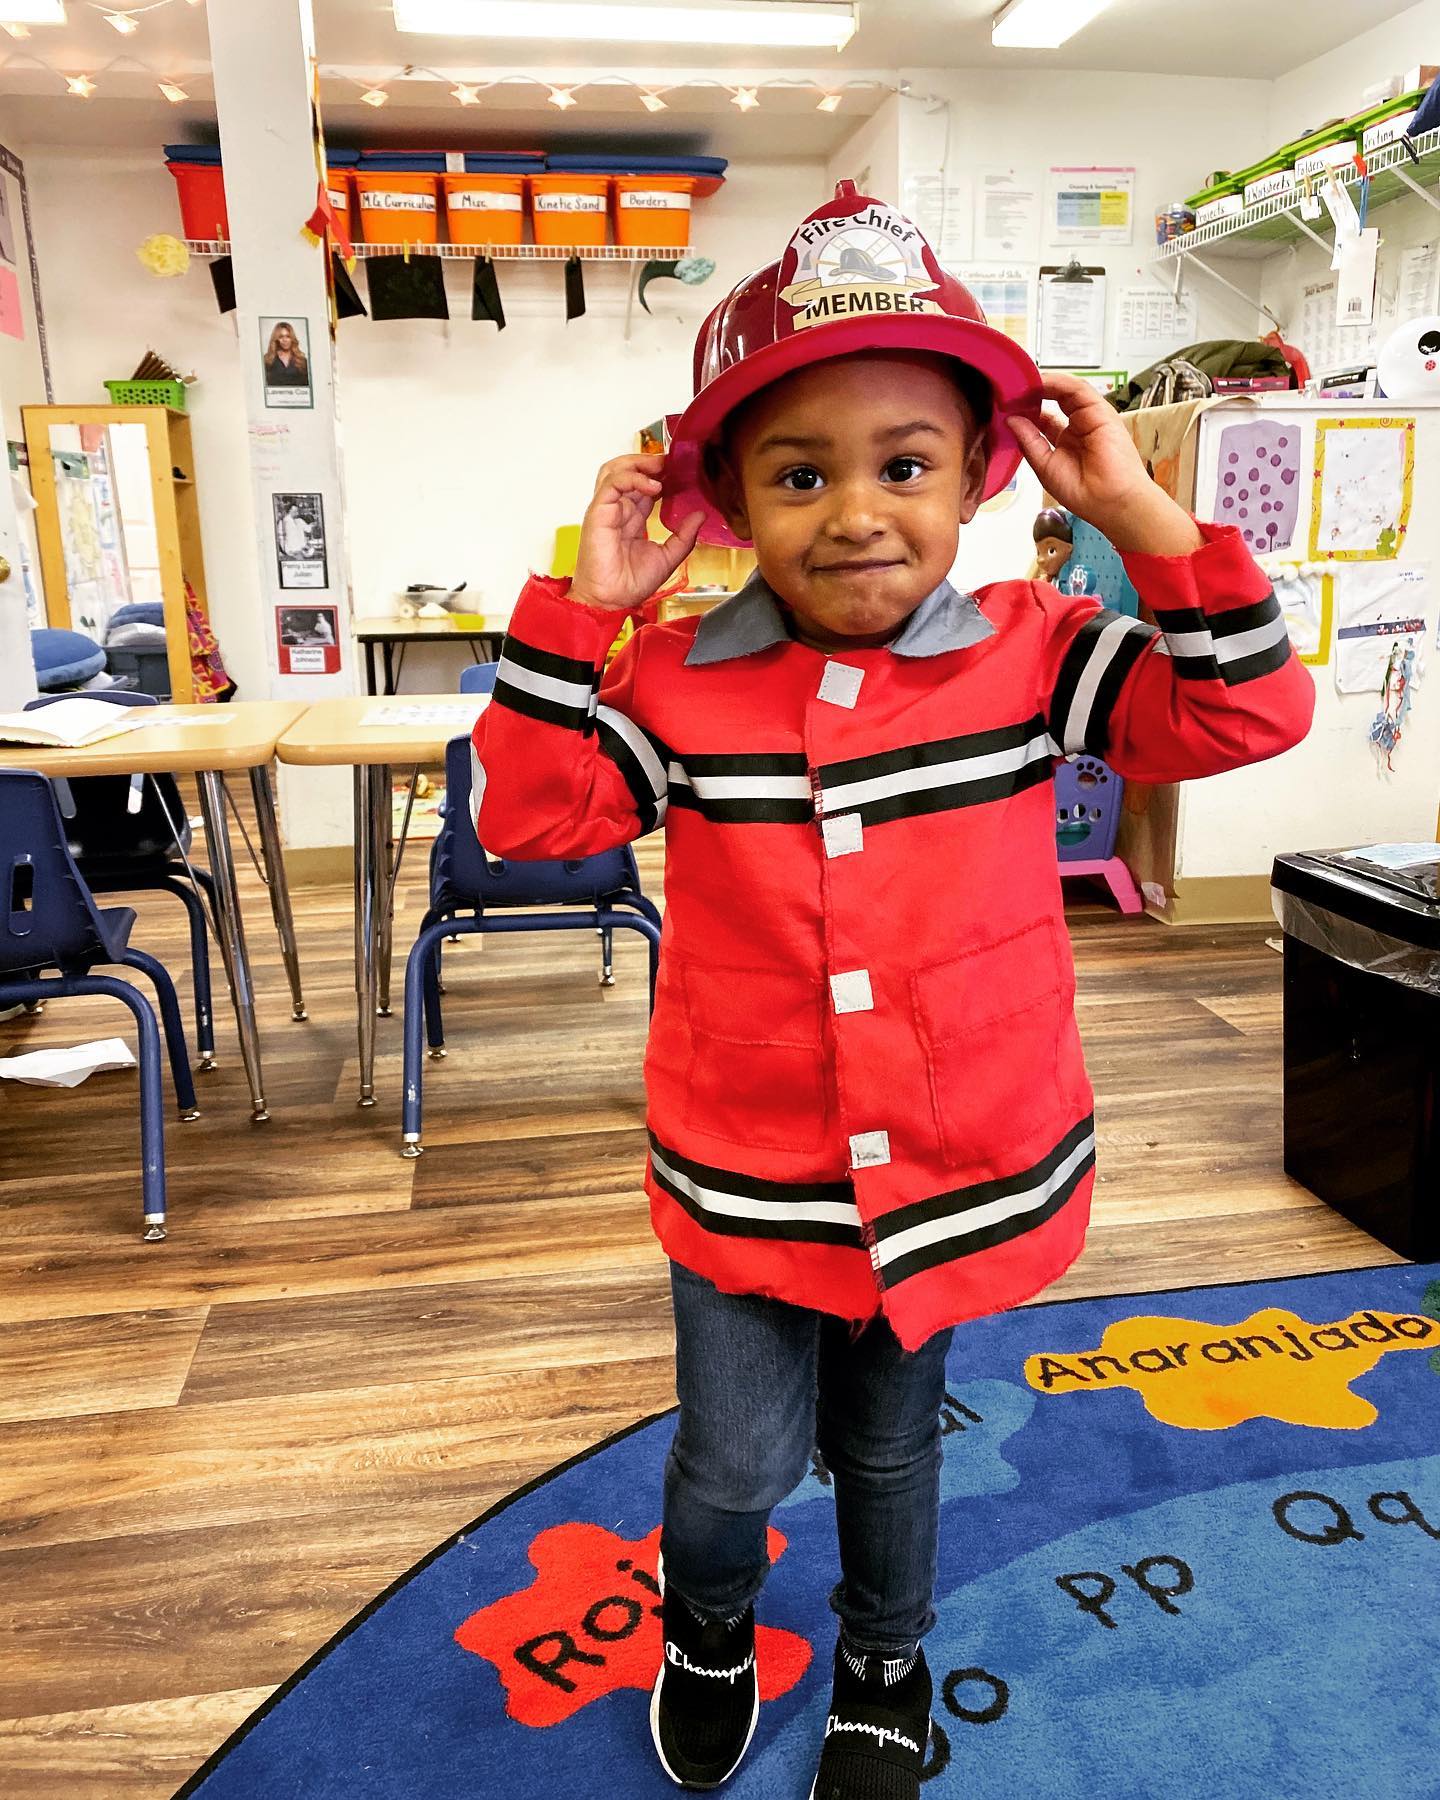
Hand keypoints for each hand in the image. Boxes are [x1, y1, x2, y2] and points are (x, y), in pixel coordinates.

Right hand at [570, 453, 705, 610]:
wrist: (611, 601)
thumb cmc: (629, 584)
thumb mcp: (667, 557)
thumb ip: (683, 536)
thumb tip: (699, 516)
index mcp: (631, 517)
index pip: (644, 484)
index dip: (662, 474)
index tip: (682, 472)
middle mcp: (618, 509)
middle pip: (628, 470)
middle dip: (650, 461)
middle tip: (672, 463)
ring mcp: (606, 508)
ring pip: (615, 469)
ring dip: (638, 462)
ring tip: (661, 466)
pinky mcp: (598, 511)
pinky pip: (613, 483)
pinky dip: (634, 478)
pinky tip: (653, 486)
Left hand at [1009, 373, 1202, 555]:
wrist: (1110, 501)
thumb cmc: (1083, 492)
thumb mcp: (1045, 466)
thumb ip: (1029, 441)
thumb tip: (1011, 420)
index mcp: (1064, 442)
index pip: (1042, 418)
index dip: (1024, 410)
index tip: (1004, 406)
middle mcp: (1077, 427)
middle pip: (1053, 401)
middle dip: (1031, 393)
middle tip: (1010, 389)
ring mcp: (1090, 417)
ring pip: (1065, 391)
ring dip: (1042, 384)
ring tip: (1021, 381)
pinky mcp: (1101, 411)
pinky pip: (1078, 389)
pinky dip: (1059, 381)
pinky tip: (1040, 381)